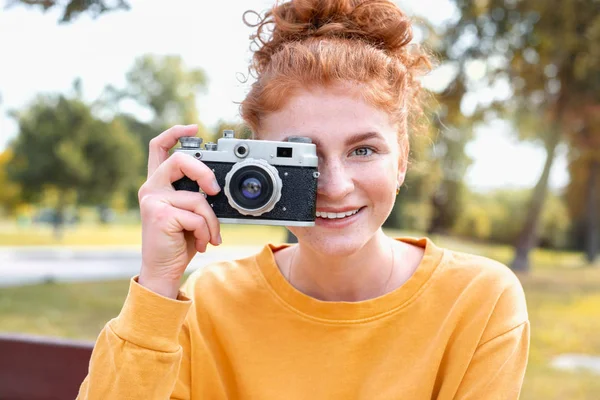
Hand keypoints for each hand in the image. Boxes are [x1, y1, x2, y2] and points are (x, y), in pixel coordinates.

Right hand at [137, 125, 221, 297]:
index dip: (174, 132)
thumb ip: (196, 195)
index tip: (193, 127)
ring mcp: (153, 200)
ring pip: (197, 197)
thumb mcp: (190, 213)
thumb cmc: (179, 242)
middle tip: (215, 191)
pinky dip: (206, 231)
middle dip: (204, 172)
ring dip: (211, 221)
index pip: (159, 147)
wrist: (164, 271)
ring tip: (208, 235)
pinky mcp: (160, 214)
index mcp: (158, 184)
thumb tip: (217, 185)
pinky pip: (197, 215)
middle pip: (180, 160)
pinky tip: (201, 242)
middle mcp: (151, 188)